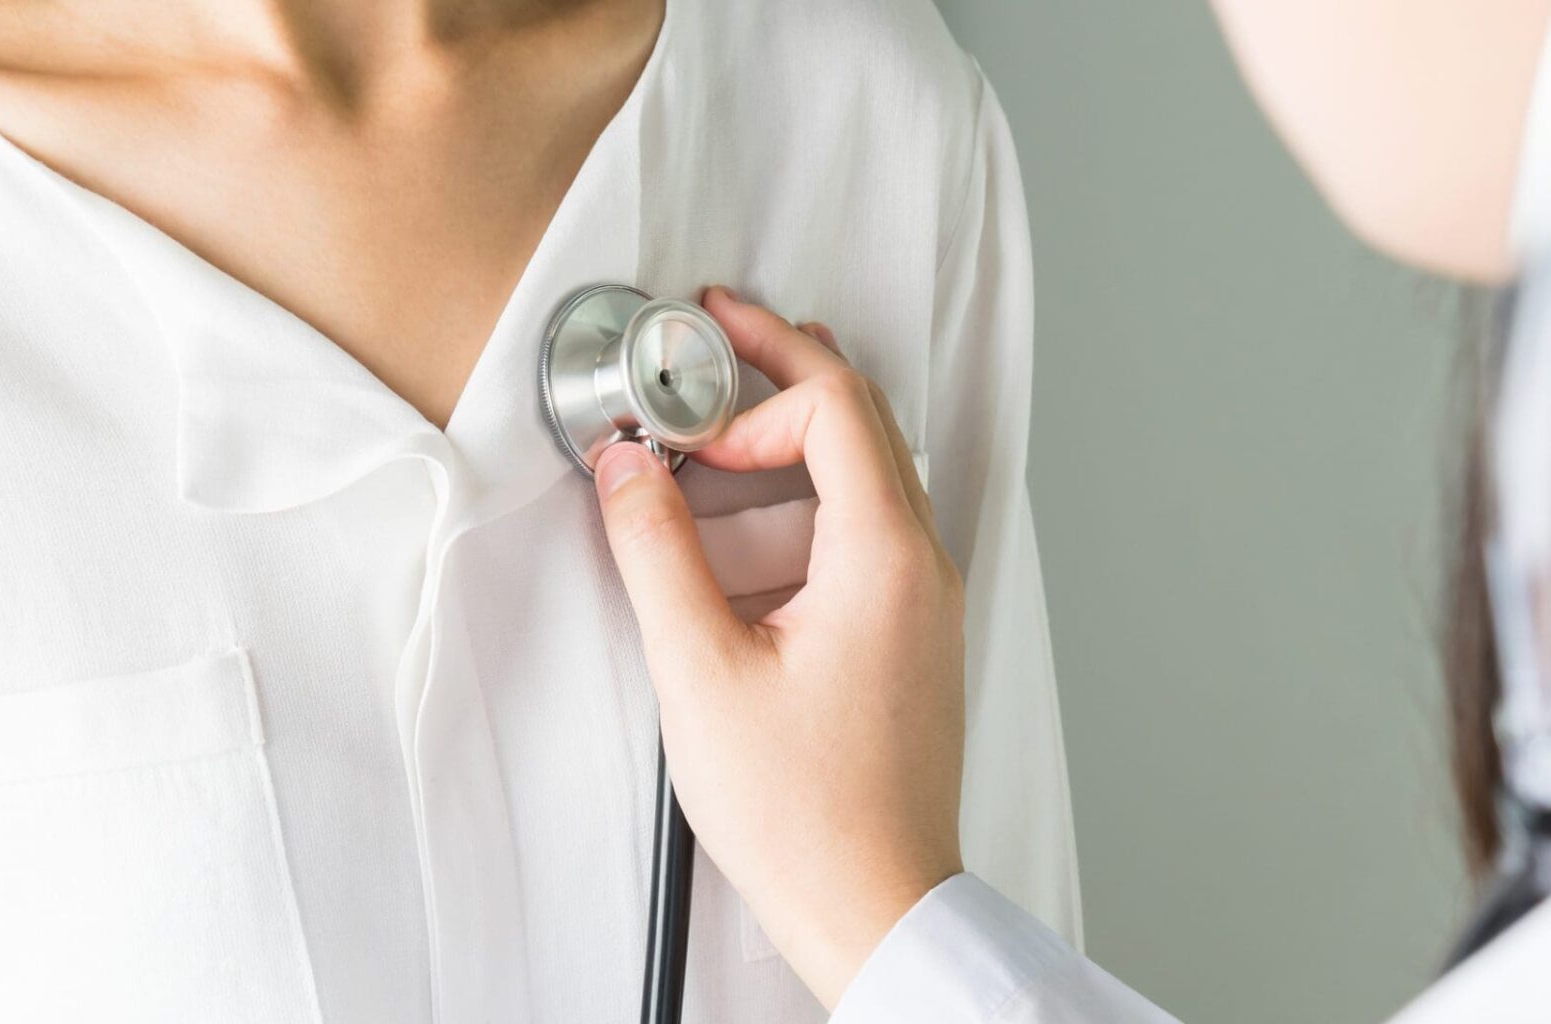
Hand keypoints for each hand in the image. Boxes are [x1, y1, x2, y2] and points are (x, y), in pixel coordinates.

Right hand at [592, 286, 965, 1006]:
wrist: (874, 904)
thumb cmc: (806, 813)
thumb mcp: (700, 671)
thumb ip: (655, 551)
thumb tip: (626, 467)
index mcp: (885, 558)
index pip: (835, 405)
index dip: (760, 370)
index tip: (698, 367)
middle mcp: (922, 568)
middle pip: (863, 423)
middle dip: (784, 373)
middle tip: (718, 344)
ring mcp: (924, 605)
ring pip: (869, 477)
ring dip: (794, 440)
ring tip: (721, 434)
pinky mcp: (908, 640)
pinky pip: (866, 534)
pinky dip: (807, 504)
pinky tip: (747, 538)